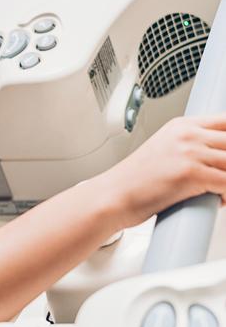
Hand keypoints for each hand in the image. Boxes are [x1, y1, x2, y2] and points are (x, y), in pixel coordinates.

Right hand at [94, 115, 225, 227]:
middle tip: (223, 175)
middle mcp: (187, 134)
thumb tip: (217, 157)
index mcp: (181, 126)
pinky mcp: (191, 174)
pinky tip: (219, 200)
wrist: (112, 196)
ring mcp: (190, 152)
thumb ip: (190, 146)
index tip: (225, 156)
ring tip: (222, 190)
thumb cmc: (134, 181)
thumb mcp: (163, 151)